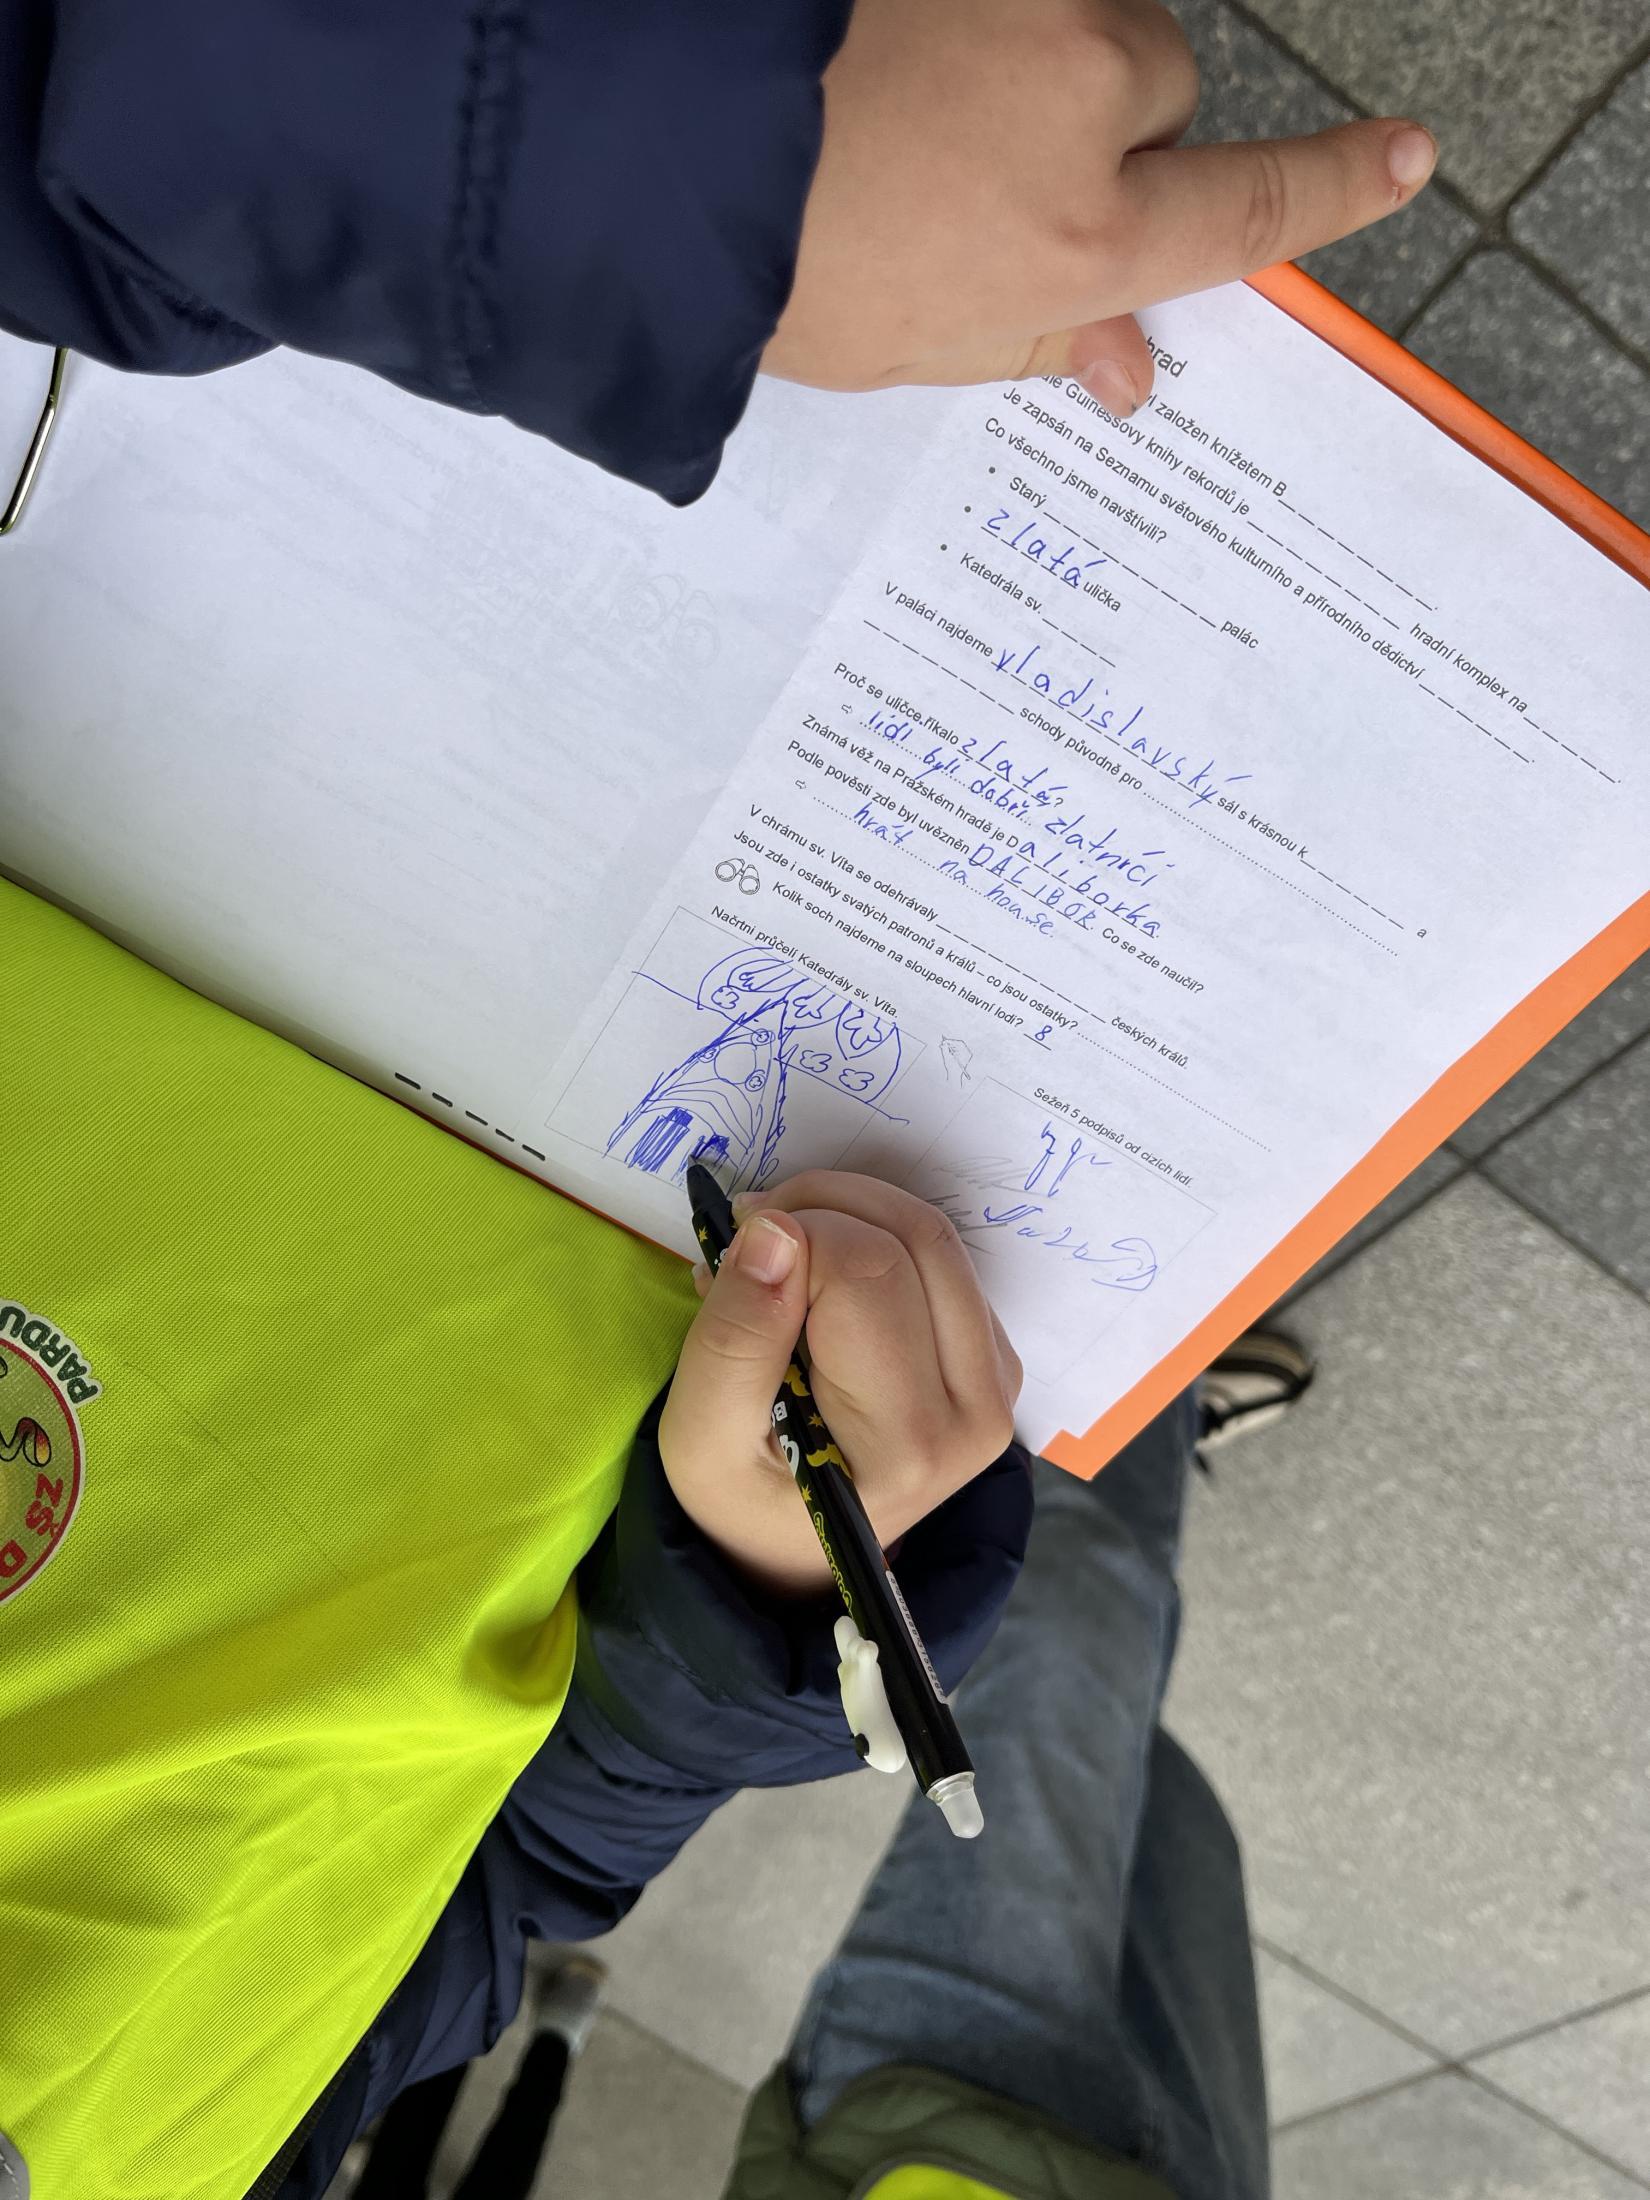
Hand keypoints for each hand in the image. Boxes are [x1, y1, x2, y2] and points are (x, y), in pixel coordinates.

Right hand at [658, 1171, 1022, 1596]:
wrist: (795, 1544)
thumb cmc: (743, 1495)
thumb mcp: (701, 1436)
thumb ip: (733, 1336)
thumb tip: (772, 1230)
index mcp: (907, 1440)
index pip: (866, 1273)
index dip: (792, 1238)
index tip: (731, 1256)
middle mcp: (975, 1410)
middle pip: (910, 1240)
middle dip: (817, 1210)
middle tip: (746, 1234)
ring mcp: (996, 1381)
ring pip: (932, 1235)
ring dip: (846, 1210)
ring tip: (775, 1247)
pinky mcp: (993, 1356)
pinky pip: (939, 1257)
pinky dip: (871, 1234)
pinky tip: (817, 1270)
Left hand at [762, 0, 1435, 414]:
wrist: (641, 149)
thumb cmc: (775, 273)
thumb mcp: (917, 347)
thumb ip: (1044, 341)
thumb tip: (1135, 372)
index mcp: (1079, 238)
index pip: (1247, 212)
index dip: (1337, 188)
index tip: (1403, 159)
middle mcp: (1081, 104)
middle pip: (1160, 94)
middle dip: (1100, 131)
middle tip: (985, 177)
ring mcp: (1025, 5)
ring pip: (1092, 23)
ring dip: (1042, 61)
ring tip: (919, 113)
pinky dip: (985, 23)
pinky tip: (902, 71)